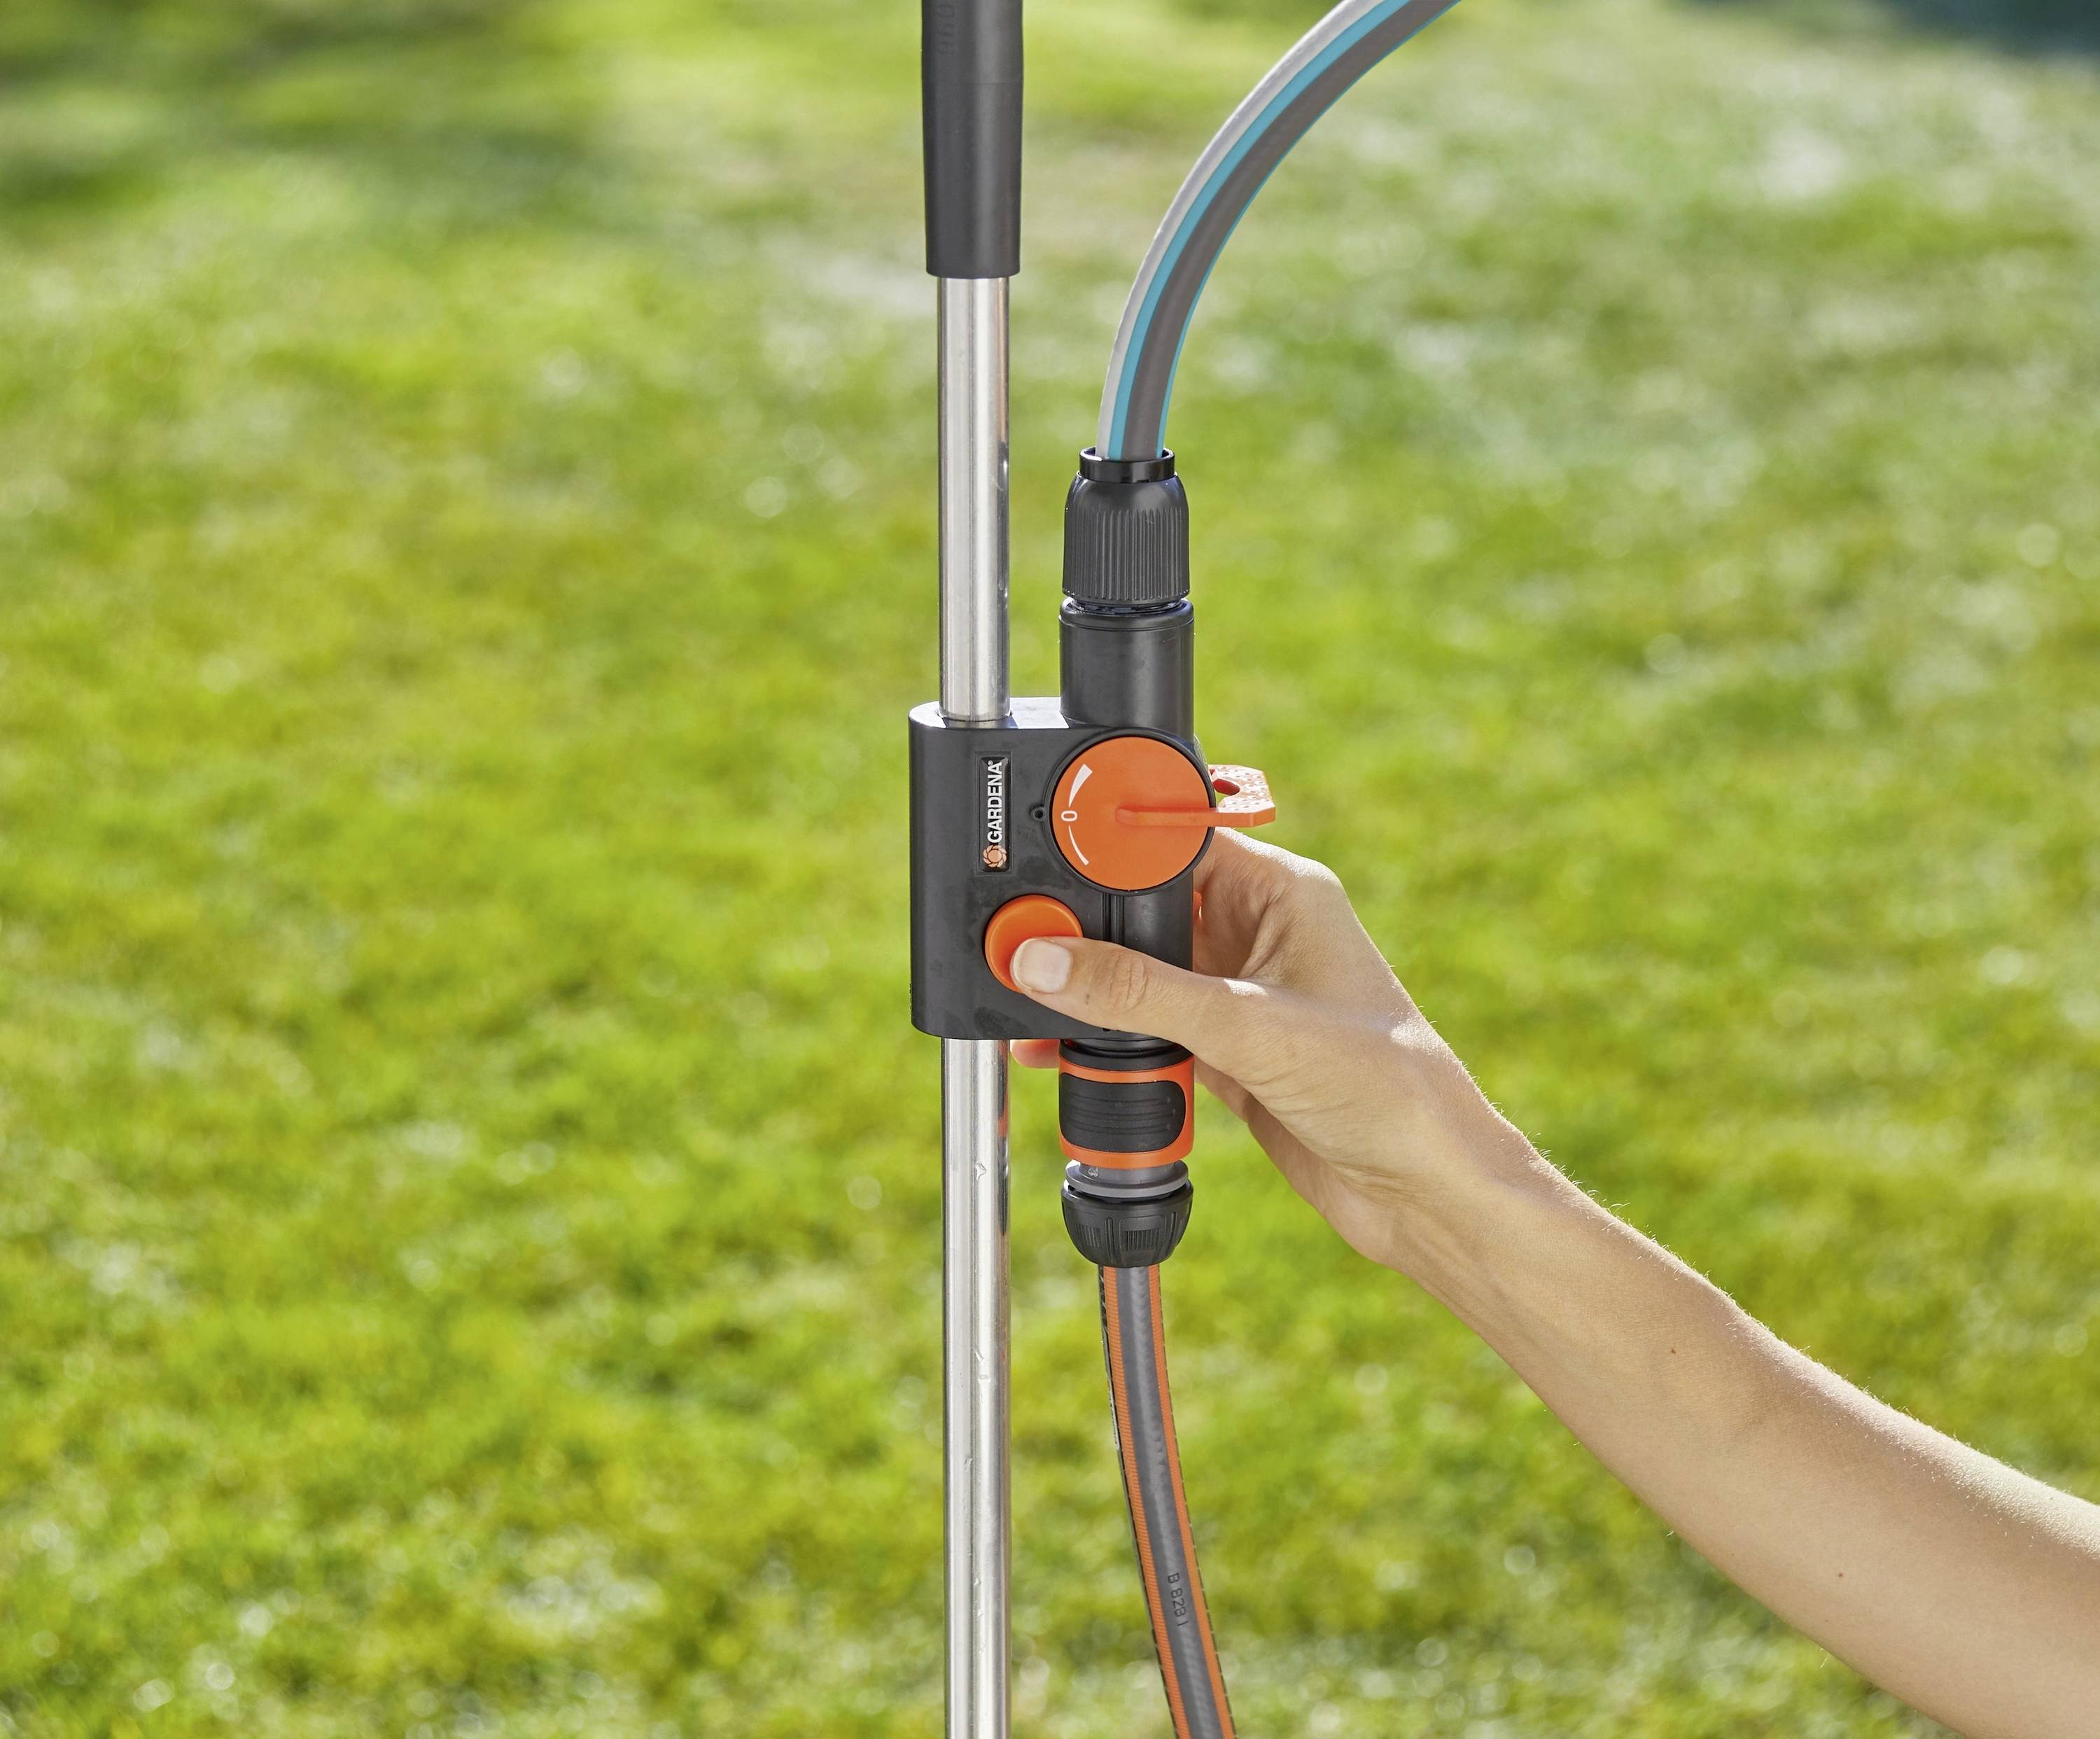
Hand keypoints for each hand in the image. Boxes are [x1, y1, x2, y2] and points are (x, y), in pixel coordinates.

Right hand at [1010, 832, 1538, 1270]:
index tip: (1040, 858)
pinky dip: (1106, 1042)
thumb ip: (1140, 994)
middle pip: (1143, 910)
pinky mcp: (1225, 1052)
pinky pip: (1147, 1032)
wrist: (1425, 1192)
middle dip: (1083, 929)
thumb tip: (1044, 959)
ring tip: (1027, 1002)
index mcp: (1282, 892)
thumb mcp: (1249, 1028)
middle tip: (1015, 940)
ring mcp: (1238, 994)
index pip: (1174, 842)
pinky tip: (1063, 1051)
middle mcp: (1256, 933)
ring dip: (1088, 993)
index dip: (1108, 847)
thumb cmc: (1387, 1089)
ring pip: (1139, 976)